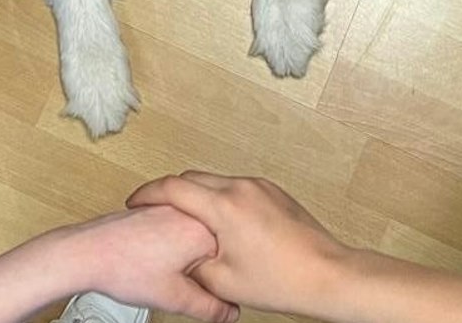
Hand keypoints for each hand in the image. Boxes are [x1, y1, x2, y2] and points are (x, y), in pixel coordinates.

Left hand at [52, 206, 234, 322]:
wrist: (85, 253)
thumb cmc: (123, 268)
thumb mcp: (175, 298)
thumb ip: (210, 308)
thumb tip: (229, 313)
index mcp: (203, 230)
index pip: (232, 258)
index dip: (222, 279)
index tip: (210, 291)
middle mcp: (189, 211)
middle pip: (214, 244)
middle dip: (205, 267)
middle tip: (185, 283)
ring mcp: (170, 206)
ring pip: (194, 234)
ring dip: (188, 254)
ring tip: (166, 271)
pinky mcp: (154, 208)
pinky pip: (175, 227)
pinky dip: (171, 244)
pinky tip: (154, 260)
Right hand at [127, 173, 347, 317]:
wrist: (328, 274)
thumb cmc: (283, 280)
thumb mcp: (223, 282)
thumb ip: (192, 267)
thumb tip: (179, 260)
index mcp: (225, 206)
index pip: (173, 188)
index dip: (147, 195)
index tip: (134, 203)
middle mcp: (242, 188)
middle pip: (192, 179)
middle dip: (169, 194)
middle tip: (154, 212)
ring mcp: (260, 187)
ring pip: (215, 181)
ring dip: (196, 196)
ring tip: (186, 223)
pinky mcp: (274, 193)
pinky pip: (236, 188)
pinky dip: (220, 200)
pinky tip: (220, 226)